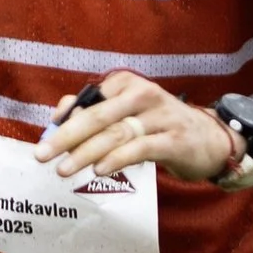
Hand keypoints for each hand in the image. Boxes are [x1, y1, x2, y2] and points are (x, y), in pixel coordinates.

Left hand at [36, 70, 232, 184]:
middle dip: (66, 137)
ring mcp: (160, 117)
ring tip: (64, 169)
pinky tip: (99, 169)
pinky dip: (117, 159)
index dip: (65, 119)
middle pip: (97, 116)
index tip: (47, 137)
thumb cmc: (159, 125)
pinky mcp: (174, 140)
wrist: (210, 139)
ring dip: (86, 153)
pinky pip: (140, 148)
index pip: (89, 100)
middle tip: (42, 155)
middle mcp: (143, 95)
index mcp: (127, 83)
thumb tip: (59, 113)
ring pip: (116, 134)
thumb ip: (93, 108)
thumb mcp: (127, 112)